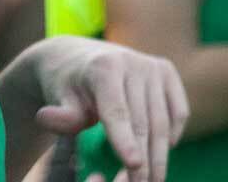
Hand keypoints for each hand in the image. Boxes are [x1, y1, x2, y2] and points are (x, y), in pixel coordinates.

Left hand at [24, 36, 187, 181]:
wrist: (79, 57)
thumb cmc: (66, 87)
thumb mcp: (57, 99)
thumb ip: (60, 115)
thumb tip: (49, 118)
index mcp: (105, 68)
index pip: (117, 112)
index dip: (125, 140)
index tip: (133, 165)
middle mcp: (134, 63)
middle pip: (143, 120)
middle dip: (144, 158)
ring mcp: (154, 66)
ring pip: (162, 119)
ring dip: (160, 154)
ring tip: (155, 179)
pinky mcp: (167, 71)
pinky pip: (178, 108)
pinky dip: (174, 131)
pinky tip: (166, 149)